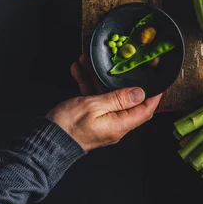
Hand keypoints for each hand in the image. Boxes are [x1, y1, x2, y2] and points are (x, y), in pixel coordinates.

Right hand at [47, 54, 161, 150]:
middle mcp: (114, 125)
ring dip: (97, 77)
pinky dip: (87, 84)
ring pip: (105, 95)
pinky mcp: (89, 119)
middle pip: (125, 99)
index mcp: (119, 124)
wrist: (44, 142)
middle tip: (123, 61)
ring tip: (86, 60)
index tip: (158, 80)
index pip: (145, 110)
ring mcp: (101, 122)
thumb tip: (140, 93)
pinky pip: (93, 99)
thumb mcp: (94, 106)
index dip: (154, 96)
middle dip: (121, 78)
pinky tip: (77, 69)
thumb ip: (118, 98)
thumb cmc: (69, 125)